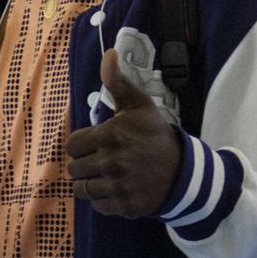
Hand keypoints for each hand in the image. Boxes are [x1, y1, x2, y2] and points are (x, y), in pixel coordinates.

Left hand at [65, 52, 181, 218]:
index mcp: (110, 135)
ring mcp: (117, 185)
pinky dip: (103, 200)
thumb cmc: (155, 135)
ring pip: (81, 189)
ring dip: (91, 183)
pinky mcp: (123, 205)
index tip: (97, 144)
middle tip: (104, 160)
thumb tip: (108, 52)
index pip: (72, 145)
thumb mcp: (138, 106)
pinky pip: (96, 205)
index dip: (83, 144)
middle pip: (74, 169)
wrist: (183, 171)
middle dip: (85, 164)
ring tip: (107, 176)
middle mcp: (111, 161)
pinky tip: (117, 189)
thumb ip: (117, 82)